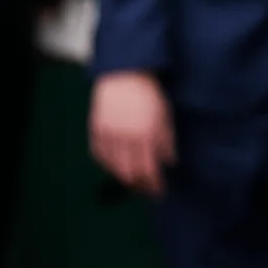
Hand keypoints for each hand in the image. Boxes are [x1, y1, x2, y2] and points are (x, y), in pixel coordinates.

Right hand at [90, 70, 175, 195]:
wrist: (124, 74)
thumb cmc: (149, 94)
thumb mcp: (165, 116)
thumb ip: (167, 140)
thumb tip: (171, 163)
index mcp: (146, 134)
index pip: (149, 170)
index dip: (154, 185)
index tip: (159, 193)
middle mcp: (126, 137)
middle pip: (130, 174)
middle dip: (139, 186)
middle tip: (146, 189)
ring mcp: (108, 134)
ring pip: (113, 167)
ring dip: (124, 177)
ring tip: (133, 180)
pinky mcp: (95, 130)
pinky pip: (99, 156)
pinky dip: (107, 165)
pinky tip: (115, 167)